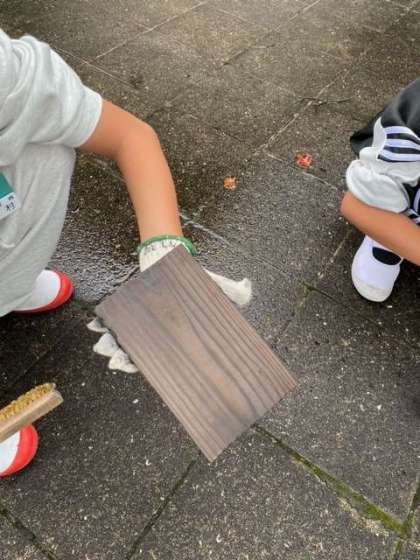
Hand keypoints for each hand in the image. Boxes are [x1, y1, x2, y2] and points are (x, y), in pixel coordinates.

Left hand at [90, 236, 251, 371]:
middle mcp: (158, 333)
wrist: (169, 258)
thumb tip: (246, 290)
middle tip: (117, 362)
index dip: (158, 368)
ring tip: (104, 348)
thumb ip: (231, 290)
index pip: (167, 357)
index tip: (149, 375)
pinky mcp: (129, 311)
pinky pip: (115, 323)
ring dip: (112, 346)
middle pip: (141, 353)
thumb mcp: (214, 284)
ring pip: (125, 341)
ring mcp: (142, 323)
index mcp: (176, 336)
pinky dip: (105, 326)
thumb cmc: (192, 277)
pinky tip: (97, 328)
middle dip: (126, 360)